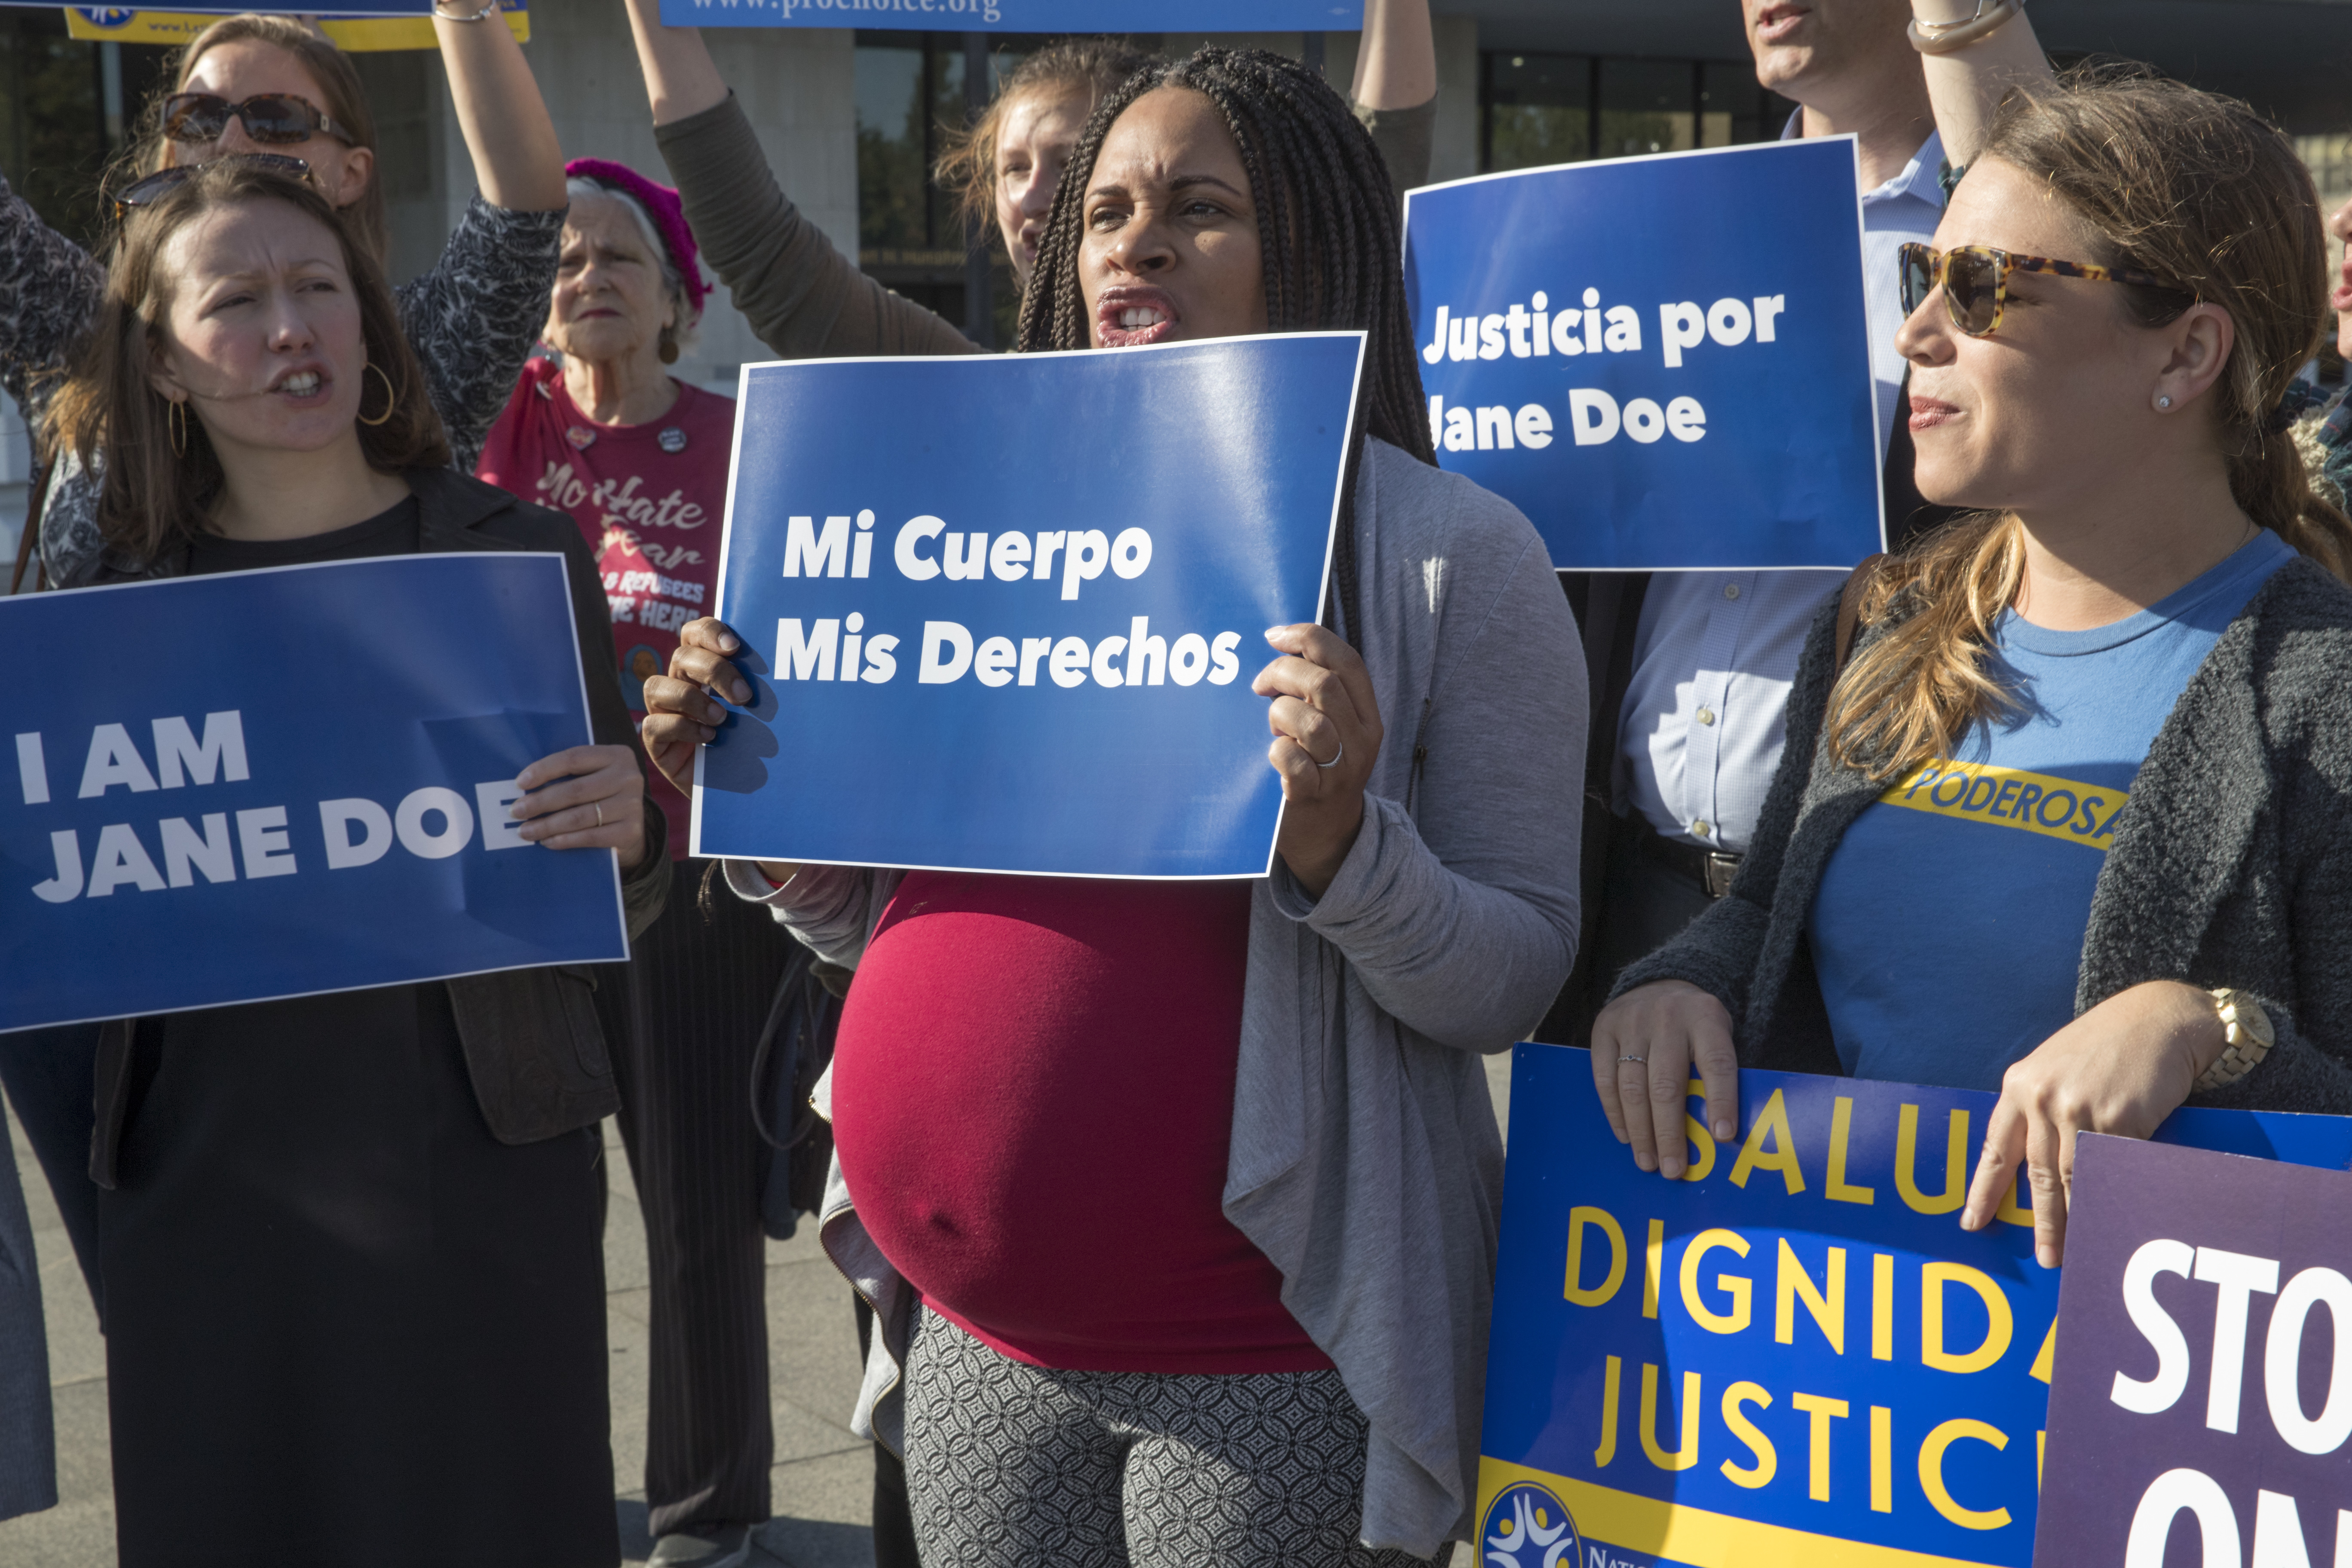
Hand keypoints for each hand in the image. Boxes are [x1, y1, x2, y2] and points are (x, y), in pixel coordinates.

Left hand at [513, 744, 648, 868]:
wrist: (630, 826)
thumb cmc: (600, 796)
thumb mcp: (591, 776)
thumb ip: (568, 775)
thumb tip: (524, 786)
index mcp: (616, 755)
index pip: (574, 758)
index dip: (544, 770)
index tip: (520, 783)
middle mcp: (629, 777)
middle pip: (575, 790)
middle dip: (541, 802)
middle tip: (517, 811)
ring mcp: (633, 805)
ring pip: (581, 816)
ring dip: (547, 825)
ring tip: (526, 831)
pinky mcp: (632, 831)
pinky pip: (591, 836)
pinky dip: (565, 840)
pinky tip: (548, 841)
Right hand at [638, 616, 752, 795]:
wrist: (734, 787)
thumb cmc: (746, 743)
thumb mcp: (753, 713)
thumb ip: (753, 689)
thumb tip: (778, 674)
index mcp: (700, 668)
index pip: (694, 634)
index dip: (710, 633)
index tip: (735, 647)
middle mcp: (678, 684)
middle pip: (681, 657)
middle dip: (714, 671)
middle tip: (743, 695)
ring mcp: (662, 712)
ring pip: (656, 685)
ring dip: (693, 699)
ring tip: (722, 719)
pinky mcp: (655, 741)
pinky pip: (654, 724)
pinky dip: (683, 728)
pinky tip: (709, 738)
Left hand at [1251, 623, 1382, 898]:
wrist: (1328, 835)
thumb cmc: (1320, 766)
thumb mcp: (1332, 725)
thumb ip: (1317, 689)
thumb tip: (1279, 642)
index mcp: (1367, 715)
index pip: (1347, 661)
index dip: (1309, 637)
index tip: (1274, 636)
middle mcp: (1360, 740)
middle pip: (1324, 684)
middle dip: (1282, 673)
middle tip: (1261, 686)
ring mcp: (1340, 770)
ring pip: (1309, 721)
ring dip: (1279, 714)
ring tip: (1273, 726)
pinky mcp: (1313, 796)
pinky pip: (1292, 761)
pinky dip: (1277, 750)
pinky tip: (1273, 754)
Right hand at [1589, 980, 1739, 1178]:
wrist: (1660, 984)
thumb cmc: (1696, 1026)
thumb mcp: (1718, 1036)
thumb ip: (1718, 1074)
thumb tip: (1719, 1135)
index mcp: (1706, 1019)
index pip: (1716, 1063)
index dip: (1721, 1101)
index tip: (1723, 1137)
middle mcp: (1668, 1018)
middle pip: (1667, 1084)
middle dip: (1669, 1133)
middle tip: (1674, 1169)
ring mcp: (1632, 1022)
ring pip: (1633, 1086)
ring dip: (1640, 1131)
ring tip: (1648, 1161)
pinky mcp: (1603, 1028)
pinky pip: (1605, 1078)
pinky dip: (1614, 1112)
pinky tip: (1625, 1135)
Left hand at [1959, 980, 2226, 1265]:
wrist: (2158, 1019)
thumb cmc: (2106, 1044)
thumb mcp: (2054, 1066)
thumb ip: (2038, 1107)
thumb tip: (2034, 1161)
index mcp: (2019, 1086)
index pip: (1995, 1149)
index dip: (1984, 1190)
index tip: (1972, 1223)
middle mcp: (2042, 1099)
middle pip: (2037, 1174)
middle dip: (2041, 1221)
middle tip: (2046, 1258)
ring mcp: (2079, 1110)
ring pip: (2073, 1179)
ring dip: (2074, 1220)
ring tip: (2074, 1251)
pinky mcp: (2119, 1119)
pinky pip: (2110, 1170)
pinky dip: (2109, 1197)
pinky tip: (2109, 1219)